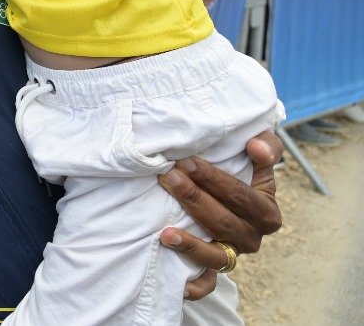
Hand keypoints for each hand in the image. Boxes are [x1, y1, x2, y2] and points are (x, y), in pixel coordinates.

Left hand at [158, 132, 282, 299]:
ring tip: (165, 233)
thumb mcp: (260, 156)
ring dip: (190, 243)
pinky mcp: (213, 270)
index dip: (214, 179)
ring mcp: (232, 255)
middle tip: (168, 178)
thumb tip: (256, 145)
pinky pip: (207, 283)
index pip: (241, 196)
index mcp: (266, 212)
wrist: (228, 198)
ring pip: (214, 254)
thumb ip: (267, 146)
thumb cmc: (240, 171)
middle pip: (223, 222)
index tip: (187, 161)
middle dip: (193, 198)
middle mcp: (252, 237)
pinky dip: (195, 286)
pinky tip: (178, 283)